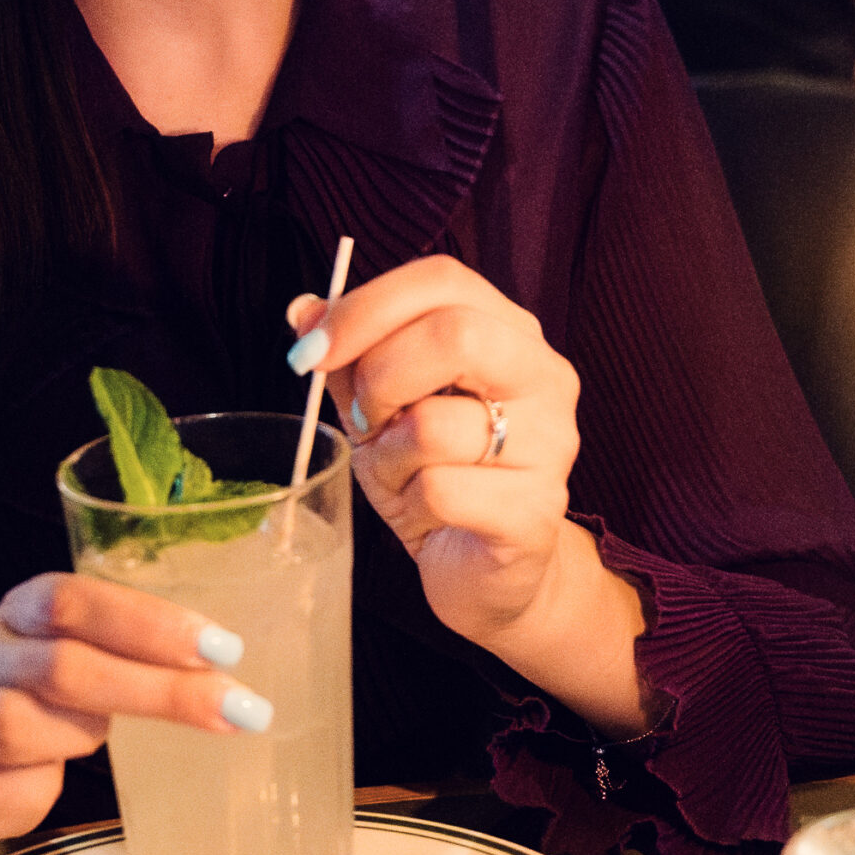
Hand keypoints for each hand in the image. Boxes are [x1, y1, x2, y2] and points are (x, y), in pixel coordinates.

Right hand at [0, 572, 267, 854]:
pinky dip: (30, 795)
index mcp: (28, 608)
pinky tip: (50, 786)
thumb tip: (241, 664)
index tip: (224, 648)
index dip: (150, 623)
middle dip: (157, 691)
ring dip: (77, 738)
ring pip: (13, 724)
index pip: (77, 600)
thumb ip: (142, 646)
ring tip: (103, 745)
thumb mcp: (87, 648)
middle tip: (237, 710)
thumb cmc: (46, 691)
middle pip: (65, 666)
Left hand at [288, 255, 577, 651]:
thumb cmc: (436, 476)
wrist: (486, 574)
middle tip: (363, 419)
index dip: (366, 306)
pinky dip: (411, 505)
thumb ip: (350, 357)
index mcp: (511, 334)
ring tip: (400, 476)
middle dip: (378, 377)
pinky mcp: (535, 513)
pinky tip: (426, 515)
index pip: (442, 281)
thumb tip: (304, 310)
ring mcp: (551, 445)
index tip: (311, 350)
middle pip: (455, 334)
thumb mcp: (383, 408)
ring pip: (434, 425)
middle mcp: (545, 377)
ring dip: (388, 457)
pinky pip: (440, 490)